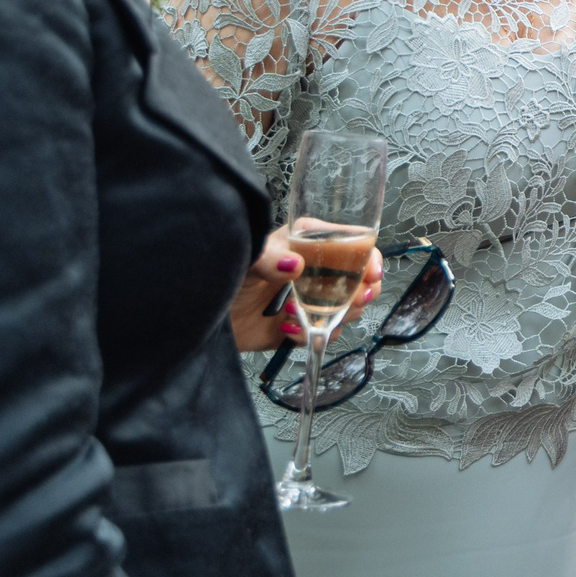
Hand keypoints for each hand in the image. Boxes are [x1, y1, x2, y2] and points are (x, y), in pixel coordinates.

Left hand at [234, 226, 384, 352]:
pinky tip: (289, 330)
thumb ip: (269, 259)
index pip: (353, 243)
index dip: (368, 259)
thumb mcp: (247, 259)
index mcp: (307, 241)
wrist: (204, 318)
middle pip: (359, 278)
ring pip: (348, 307)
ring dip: (336, 316)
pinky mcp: (304, 324)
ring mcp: (311, 297)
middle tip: (353, 301)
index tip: (371, 275)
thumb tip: (294, 265)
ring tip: (308, 315)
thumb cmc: (224, 278)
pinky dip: (312, 335)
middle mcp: (315, 268)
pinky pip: (325, 332)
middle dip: (361, 292)